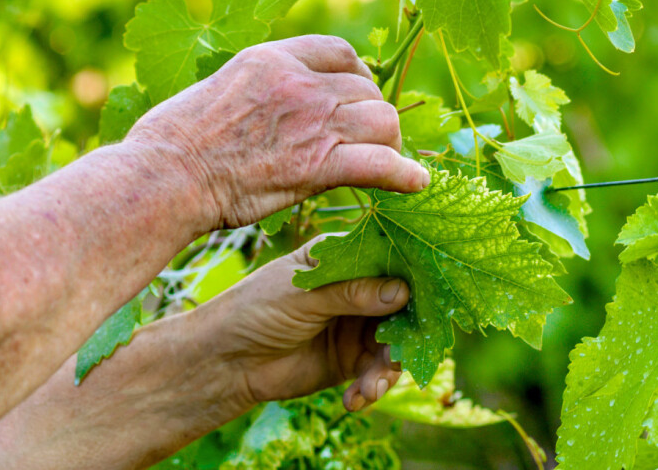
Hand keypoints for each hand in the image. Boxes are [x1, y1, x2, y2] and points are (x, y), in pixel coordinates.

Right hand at [126, 35, 429, 228]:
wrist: (166, 175)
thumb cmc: (172, 142)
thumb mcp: (216, 90)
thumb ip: (256, 91)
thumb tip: (265, 106)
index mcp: (272, 59)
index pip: (339, 53)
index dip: (357, 75)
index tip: (356, 96)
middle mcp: (300, 84)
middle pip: (366, 90)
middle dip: (372, 115)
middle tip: (368, 141)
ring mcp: (313, 122)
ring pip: (383, 121)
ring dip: (388, 143)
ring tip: (384, 162)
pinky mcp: (319, 165)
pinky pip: (381, 164)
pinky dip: (404, 176)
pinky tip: (415, 185)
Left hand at [213, 235, 405, 411]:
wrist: (226, 360)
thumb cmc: (255, 310)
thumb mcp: (302, 295)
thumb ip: (351, 293)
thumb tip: (402, 292)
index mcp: (340, 258)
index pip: (386, 258)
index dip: (410, 274)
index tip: (430, 293)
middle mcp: (355, 289)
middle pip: (400, 304)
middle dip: (407, 330)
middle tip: (404, 352)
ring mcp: (355, 325)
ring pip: (394, 343)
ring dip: (388, 368)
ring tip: (371, 387)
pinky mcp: (351, 360)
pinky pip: (376, 373)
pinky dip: (371, 387)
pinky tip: (355, 400)